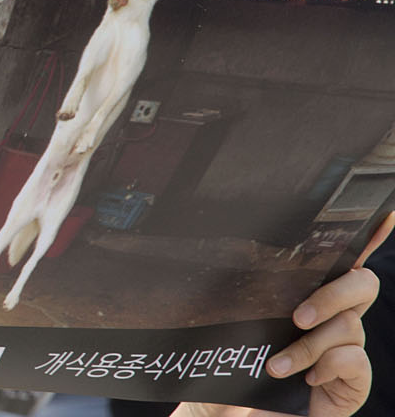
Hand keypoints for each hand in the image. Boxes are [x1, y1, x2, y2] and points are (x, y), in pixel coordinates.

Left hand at [173, 229, 383, 416]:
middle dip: (335, 292)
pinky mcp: (347, 387)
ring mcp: (342, 352)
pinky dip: (330, 365)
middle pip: (362, 283)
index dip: (367, 234)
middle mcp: (329, 320)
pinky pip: (356, 362)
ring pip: (352, 325)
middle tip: (296, 315)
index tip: (384, 211)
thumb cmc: (219, 368)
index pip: (339, 259)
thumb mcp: (224, 321)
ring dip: (309, 344)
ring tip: (275, 363)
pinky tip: (305, 377)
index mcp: (302, 295)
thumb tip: (219, 245)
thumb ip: (239, 290)